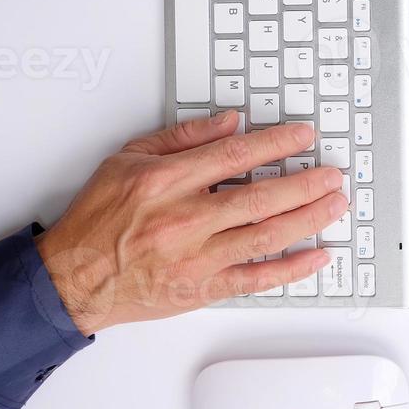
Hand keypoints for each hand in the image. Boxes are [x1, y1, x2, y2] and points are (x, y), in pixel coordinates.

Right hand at [35, 113, 345, 333]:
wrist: (72, 278)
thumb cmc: (97, 220)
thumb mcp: (127, 160)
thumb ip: (182, 137)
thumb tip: (228, 121)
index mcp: (168, 182)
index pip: (237, 155)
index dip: (278, 143)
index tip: (303, 137)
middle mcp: (186, 219)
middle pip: (262, 196)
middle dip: (306, 183)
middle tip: (332, 174)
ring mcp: (197, 257)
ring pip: (268, 235)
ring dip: (309, 218)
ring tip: (335, 204)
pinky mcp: (203, 287)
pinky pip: (258, 278)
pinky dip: (293, 268)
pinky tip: (318, 256)